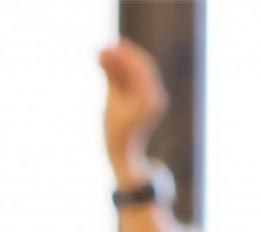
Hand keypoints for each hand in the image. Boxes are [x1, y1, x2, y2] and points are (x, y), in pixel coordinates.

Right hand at [99, 40, 168, 186]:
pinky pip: (137, 82)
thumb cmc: (116, 134)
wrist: (125, 157)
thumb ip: (111, 77)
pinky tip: (111, 68)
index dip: (124, 54)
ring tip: (104, 56)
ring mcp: (154, 99)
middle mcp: (156, 96)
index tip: (109, 46)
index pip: (139, 68)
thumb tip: (104, 54)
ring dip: (122, 64)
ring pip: (138, 74)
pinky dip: (124, 75)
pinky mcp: (148, 102)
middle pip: (141, 68)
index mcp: (149, 98)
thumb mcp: (110, 103)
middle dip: (123, 57)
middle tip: (105, 47)